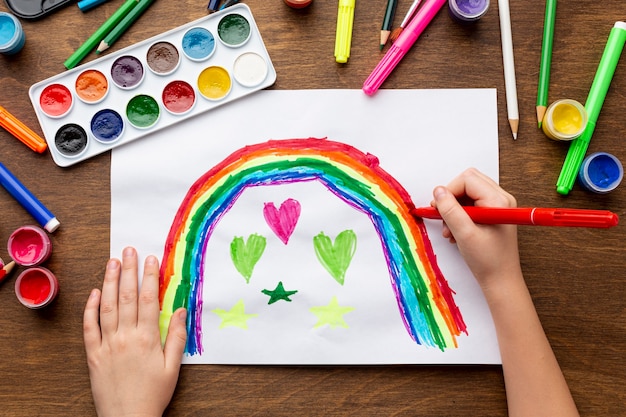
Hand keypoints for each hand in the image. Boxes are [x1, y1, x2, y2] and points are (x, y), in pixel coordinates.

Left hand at [83, 247, 186, 416]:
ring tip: (112, 262)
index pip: (148, 300)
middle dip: (129, 271)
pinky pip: (89, 327)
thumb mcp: (173, 368)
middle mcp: (125, 337)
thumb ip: (176, 337)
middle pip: (127, 297)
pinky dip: (91, 308)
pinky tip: (95, 292)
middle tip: (130, 250)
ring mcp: (107, 344)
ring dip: (110, 282)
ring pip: (107, 306)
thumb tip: (180, 310)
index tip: (151, 260)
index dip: (149, 277)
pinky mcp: (93, 354)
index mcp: (146, 339)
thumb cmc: (153, 395)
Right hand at [430, 168, 521, 289]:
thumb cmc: (488, 260)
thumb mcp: (464, 234)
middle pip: (468, 182)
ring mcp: (497, 205)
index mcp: (498, 201)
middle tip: (441, 215)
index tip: (437, 207)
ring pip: (467, 192)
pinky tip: (455, 231)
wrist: (501, 280)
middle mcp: (500, 199)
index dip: (449, 191)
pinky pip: (470, 203)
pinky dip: (459, 214)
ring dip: (453, 208)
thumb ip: (450, 210)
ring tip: (449, 229)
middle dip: (451, 197)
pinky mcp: (492, 213)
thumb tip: (438, 191)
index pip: (467, 179)